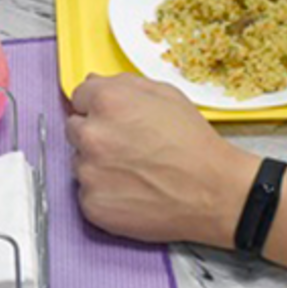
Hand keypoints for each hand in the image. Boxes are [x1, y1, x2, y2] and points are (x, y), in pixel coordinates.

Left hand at [64, 74, 257, 244]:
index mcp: (108, 102)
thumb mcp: (166, 95)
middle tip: (128, 147)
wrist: (212, 191)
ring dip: (98, 166)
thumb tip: (95, 84)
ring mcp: (88, 172)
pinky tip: (131, 191)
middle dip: (96, 135)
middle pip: (74, 130)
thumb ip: (124, 85)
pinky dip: (104, 193)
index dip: (97, 107)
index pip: (78, 98)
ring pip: (80, 163)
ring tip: (134, 171)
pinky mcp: (91, 204)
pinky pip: (87, 193)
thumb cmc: (193, 144)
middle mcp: (91, 135)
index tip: (113, 119)